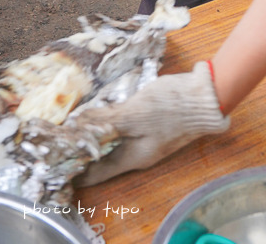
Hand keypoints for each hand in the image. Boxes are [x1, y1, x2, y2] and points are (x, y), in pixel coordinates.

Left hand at [76, 62, 229, 185]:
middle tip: (61, 143)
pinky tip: (102, 112)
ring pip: (115, 143)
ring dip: (96, 138)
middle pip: (106, 158)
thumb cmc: (171, 107)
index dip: (78, 171)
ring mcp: (147, 138)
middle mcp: (139, 152)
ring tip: (75, 129)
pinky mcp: (152, 123)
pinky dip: (110, 124)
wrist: (207, 96)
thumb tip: (77, 126)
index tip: (58, 166)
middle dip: (85, 153)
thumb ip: (106, 121)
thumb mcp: (135, 113)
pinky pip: (124, 129)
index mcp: (134, 157)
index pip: (99, 171)